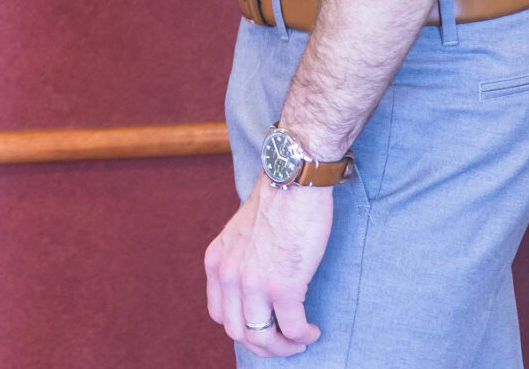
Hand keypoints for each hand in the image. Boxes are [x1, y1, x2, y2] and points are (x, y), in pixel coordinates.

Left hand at [204, 176, 331, 356]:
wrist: (293, 180)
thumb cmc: (276, 203)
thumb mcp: (241, 234)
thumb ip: (240, 261)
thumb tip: (254, 290)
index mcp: (216, 262)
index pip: (219, 314)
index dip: (243, 328)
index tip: (264, 327)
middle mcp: (228, 274)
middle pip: (237, 332)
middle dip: (263, 345)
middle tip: (285, 341)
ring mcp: (254, 282)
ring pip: (261, 338)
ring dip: (283, 347)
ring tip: (300, 339)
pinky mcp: (283, 286)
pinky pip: (292, 328)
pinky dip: (303, 335)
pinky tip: (312, 330)